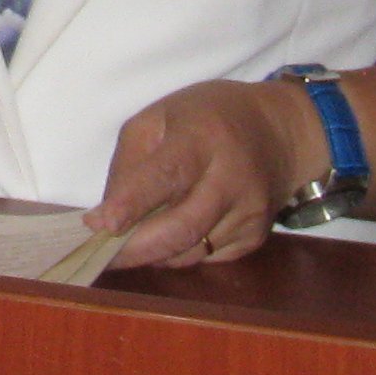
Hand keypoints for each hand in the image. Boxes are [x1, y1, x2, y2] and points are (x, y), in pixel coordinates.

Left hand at [85, 78, 311, 268]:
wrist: (276, 132)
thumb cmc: (206, 118)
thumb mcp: (158, 117)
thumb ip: (129, 162)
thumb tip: (107, 216)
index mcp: (203, 136)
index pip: (166, 175)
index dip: (131, 203)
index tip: (99, 224)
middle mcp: (232, 177)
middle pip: (182, 227)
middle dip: (136, 248)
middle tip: (101, 254)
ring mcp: (249, 212)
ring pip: (191, 251)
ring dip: (154, 254)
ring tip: (127, 244)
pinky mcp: (256, 236)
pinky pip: (207, 258)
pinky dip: (179, 254)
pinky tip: (168, 237)